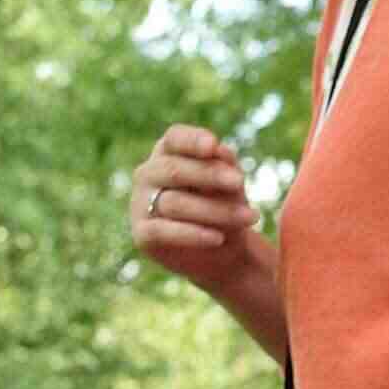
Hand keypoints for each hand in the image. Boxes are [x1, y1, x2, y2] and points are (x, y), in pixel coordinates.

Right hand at [132, 126, 266, 286]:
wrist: (223, 250)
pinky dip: (192, 234)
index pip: (175, 138)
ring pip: (173, 202)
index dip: (192, 140)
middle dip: (208, 174)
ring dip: (214, 210)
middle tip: (238, 182)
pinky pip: (163, 232)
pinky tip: (218, 238)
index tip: (213, 145)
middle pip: (173, 169)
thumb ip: (225, 165)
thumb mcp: (231, 184)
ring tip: (248, 217)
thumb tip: (220, 151)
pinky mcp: (142, 234)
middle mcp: (148, 173)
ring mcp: (140, 203)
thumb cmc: (225, 205)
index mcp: (168, 152)